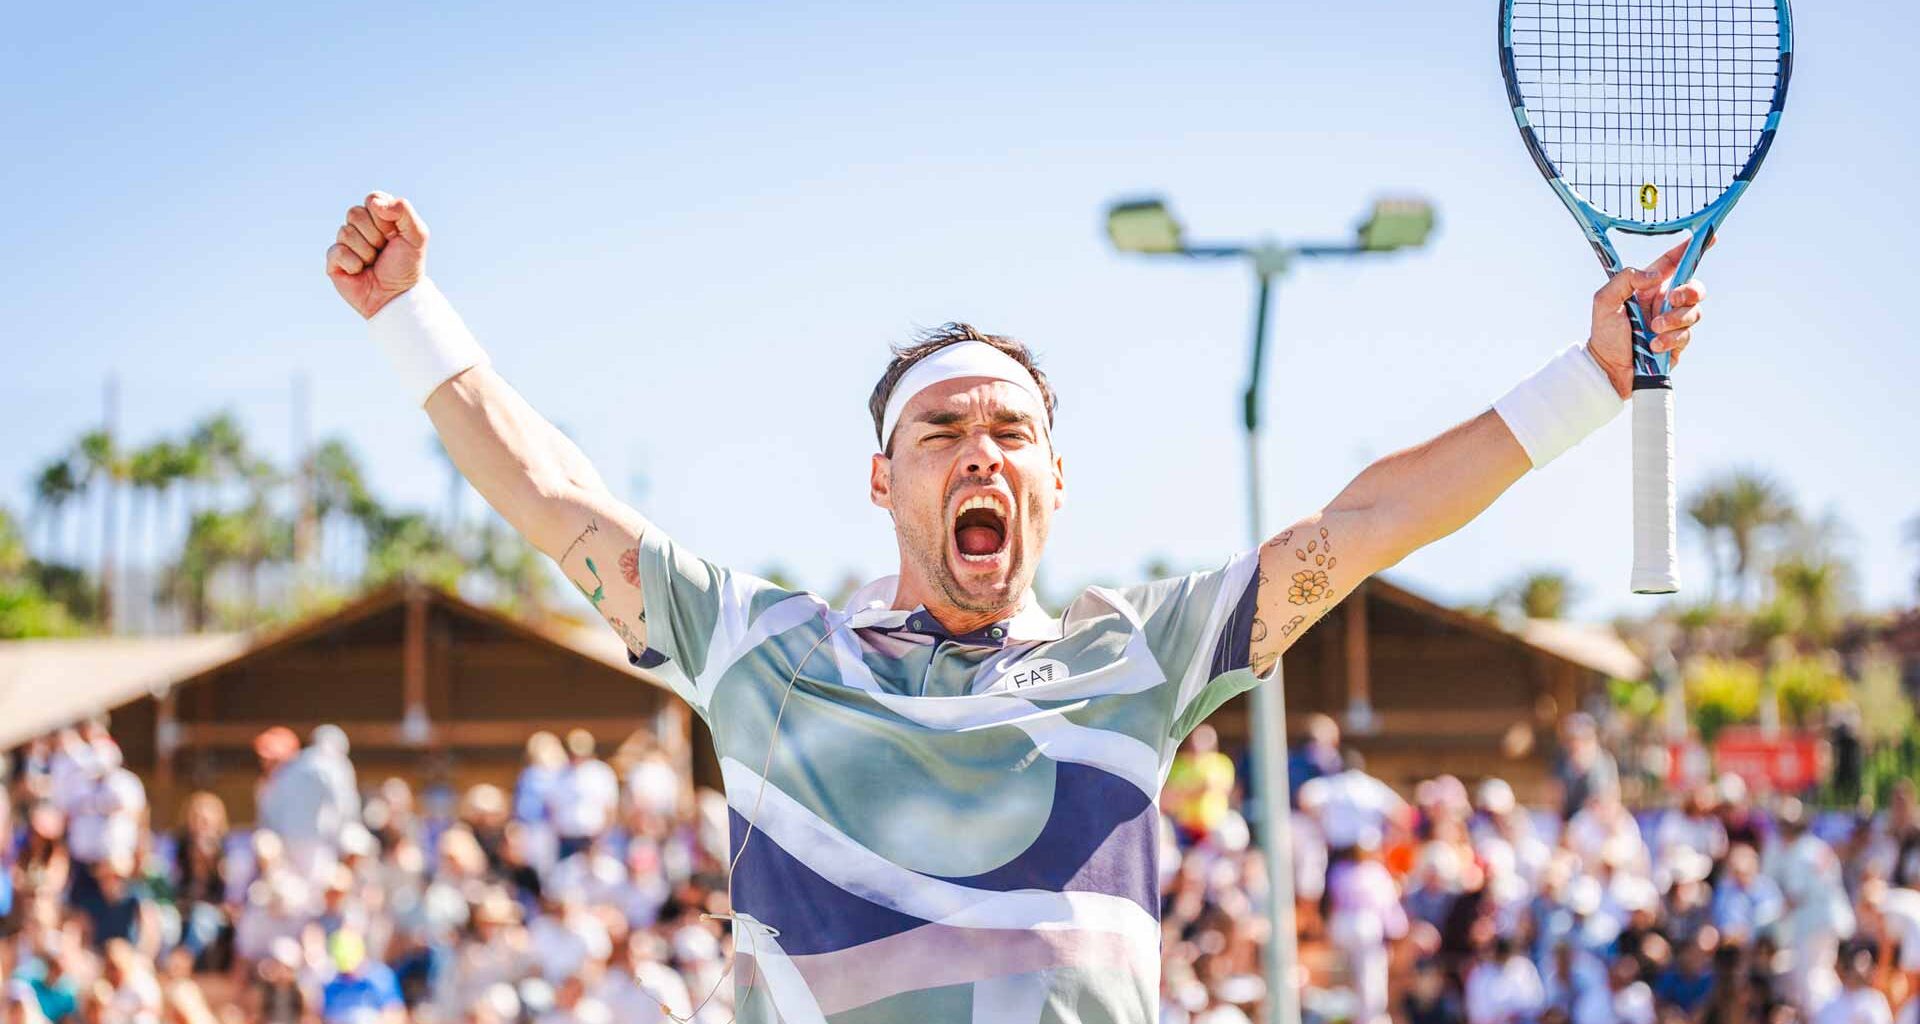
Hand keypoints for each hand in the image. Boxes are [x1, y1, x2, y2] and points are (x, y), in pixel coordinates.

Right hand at [325, 192, 429, 318]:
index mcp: (379, 217)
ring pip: (346, 232)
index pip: (372, 199)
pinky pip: (338, 251)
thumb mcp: (417, 235)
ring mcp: (345, 243)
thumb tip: (374, 202)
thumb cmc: (407, 266)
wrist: (397, 297)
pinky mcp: (334, 261)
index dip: (384, 217)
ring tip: (374, 263)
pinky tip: (361, 272)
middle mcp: (360, 227)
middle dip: (375, 235)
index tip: (394, 234)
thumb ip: (404, 210)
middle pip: (355, 213)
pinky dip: (354, 264)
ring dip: (366, 251)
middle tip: (384, 250)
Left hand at [1584, 234, 1709, 396]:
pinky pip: (1686, 335)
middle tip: (1671, 300)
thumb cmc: (1605, 334)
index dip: (1690, 249)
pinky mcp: (1678, 341)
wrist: (1608, 368)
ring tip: (1653, 329)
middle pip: (1694, 287)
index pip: (1673, 263)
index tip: (1709, 237)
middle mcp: (1664, 302)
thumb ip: (1625, 280)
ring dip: (1675, 320)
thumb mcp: (1604, 301)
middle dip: (1689, 292)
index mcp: (1648, 287)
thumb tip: (1654, 276)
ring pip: (1694, 312)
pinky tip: (1654, 346)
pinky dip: (1671, 339)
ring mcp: (1673, 322)